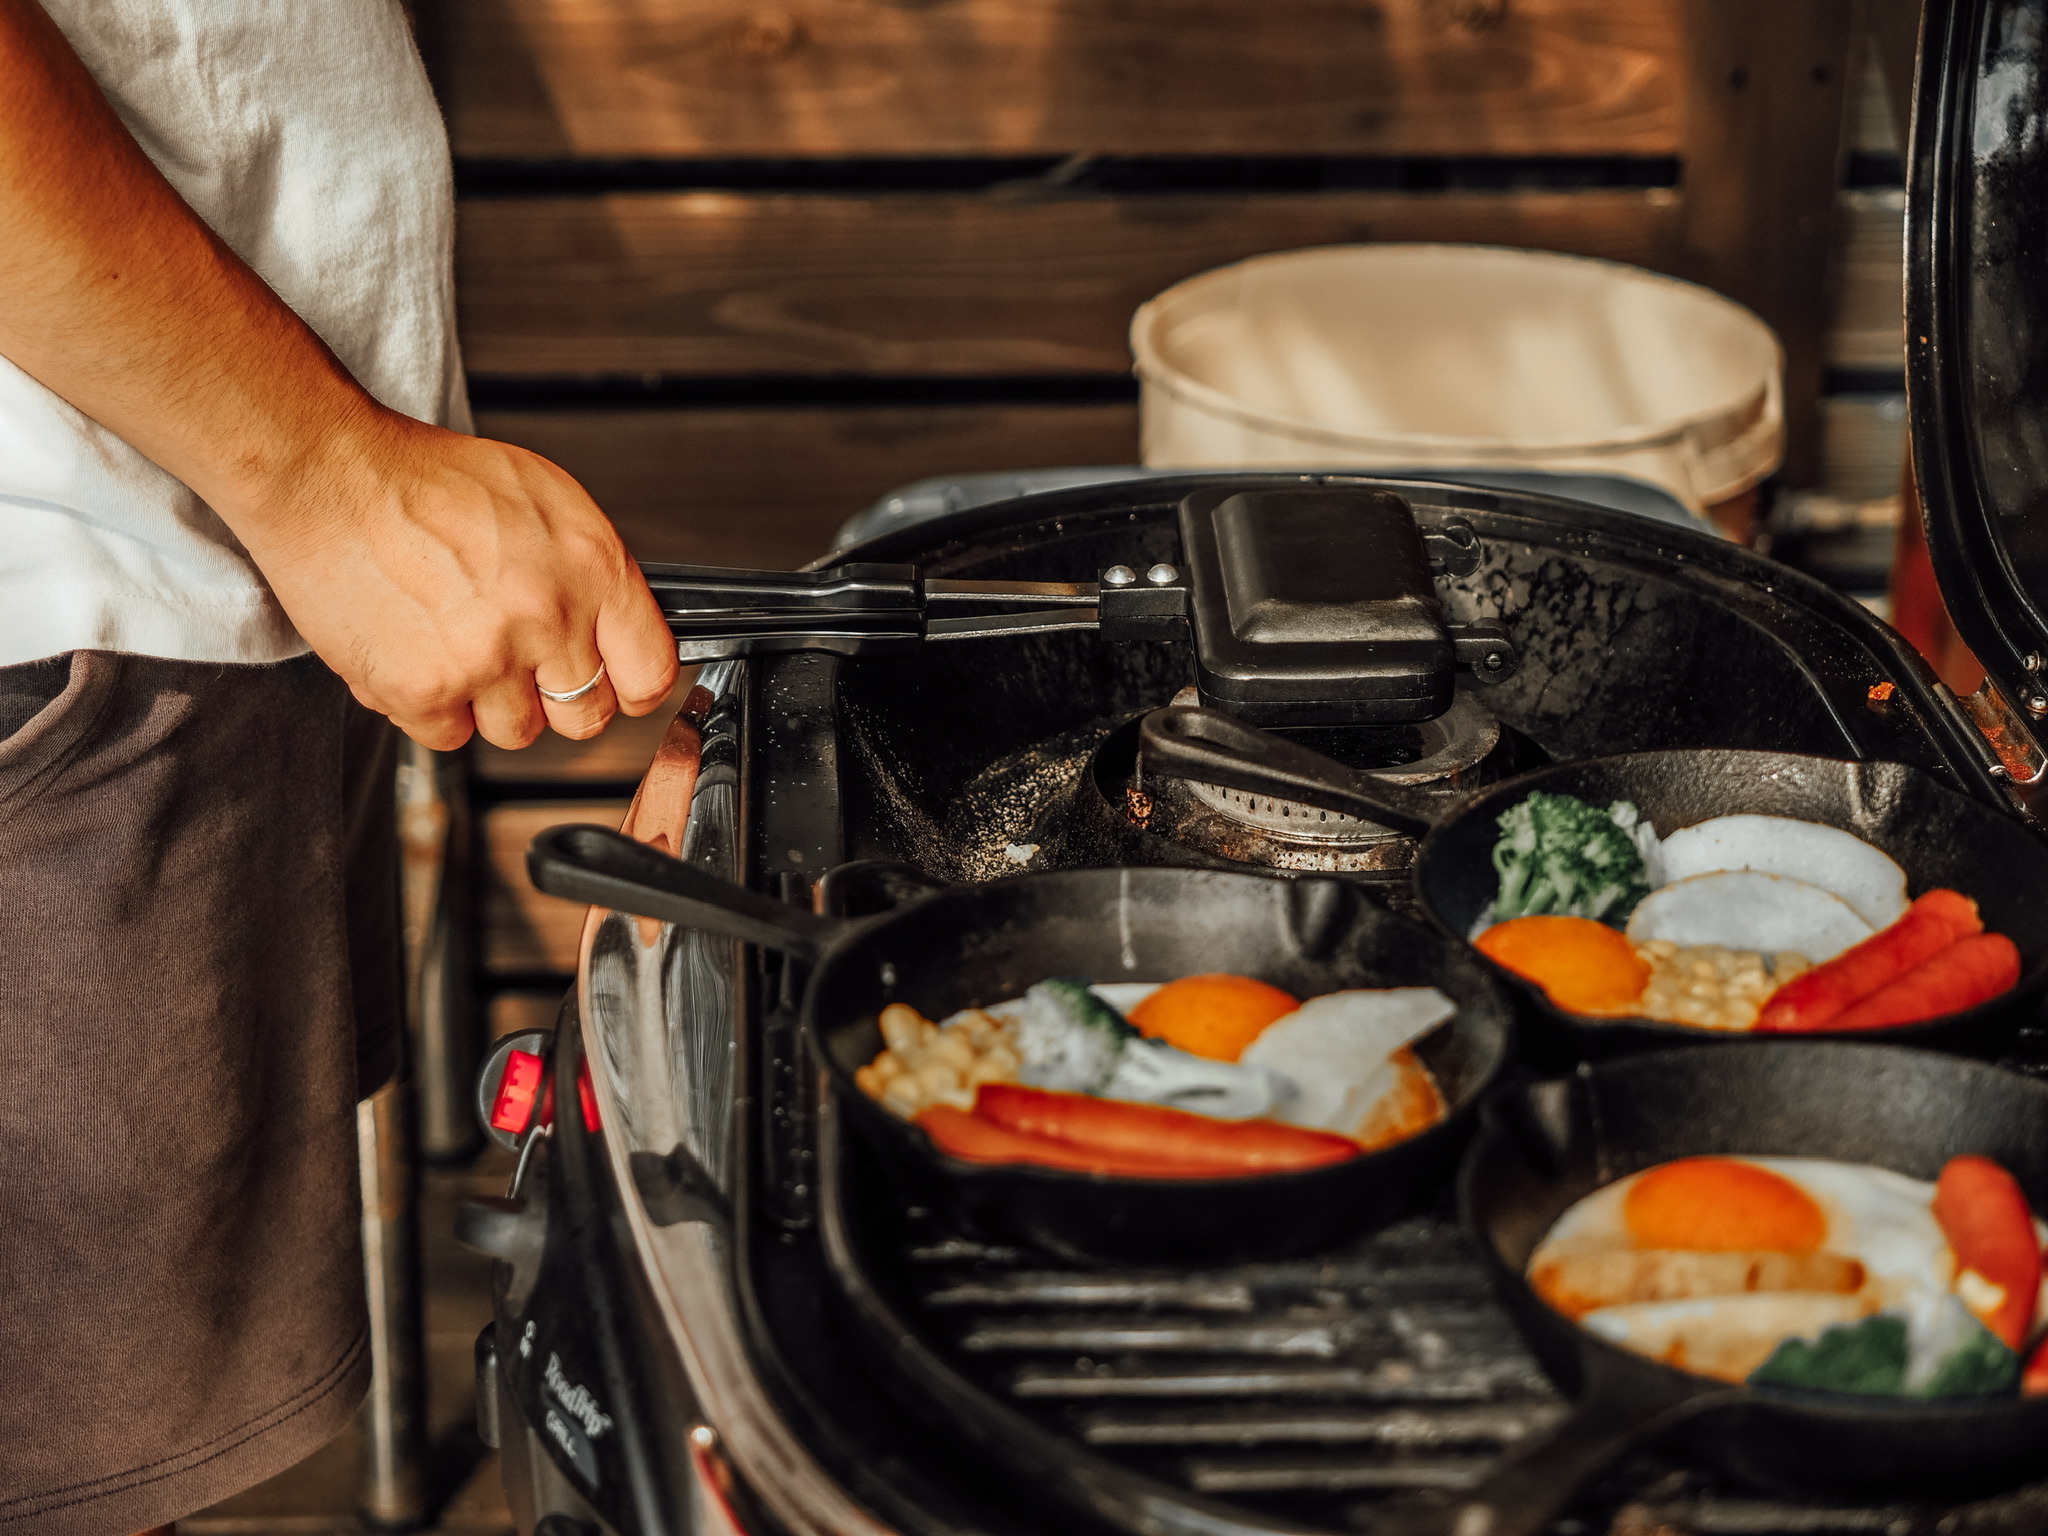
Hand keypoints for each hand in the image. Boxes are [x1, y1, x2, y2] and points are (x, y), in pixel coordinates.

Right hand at [233, 404, 676, 749]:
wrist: (325, 474)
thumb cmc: (425, 478)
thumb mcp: (543, 498)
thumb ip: (590, 571)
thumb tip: (617, 631)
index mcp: (591, 567)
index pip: (650, 672)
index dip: (629, 685)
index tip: (612, 684)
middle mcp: (547, 618)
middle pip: (585, 716)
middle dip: (554, 697)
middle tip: (515, 658)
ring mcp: (487, 660)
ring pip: (517, 732)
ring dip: (488, 702)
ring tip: (454, 641)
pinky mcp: (424, 690)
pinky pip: (449, 736)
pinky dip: (431, 707)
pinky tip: (415, 652)